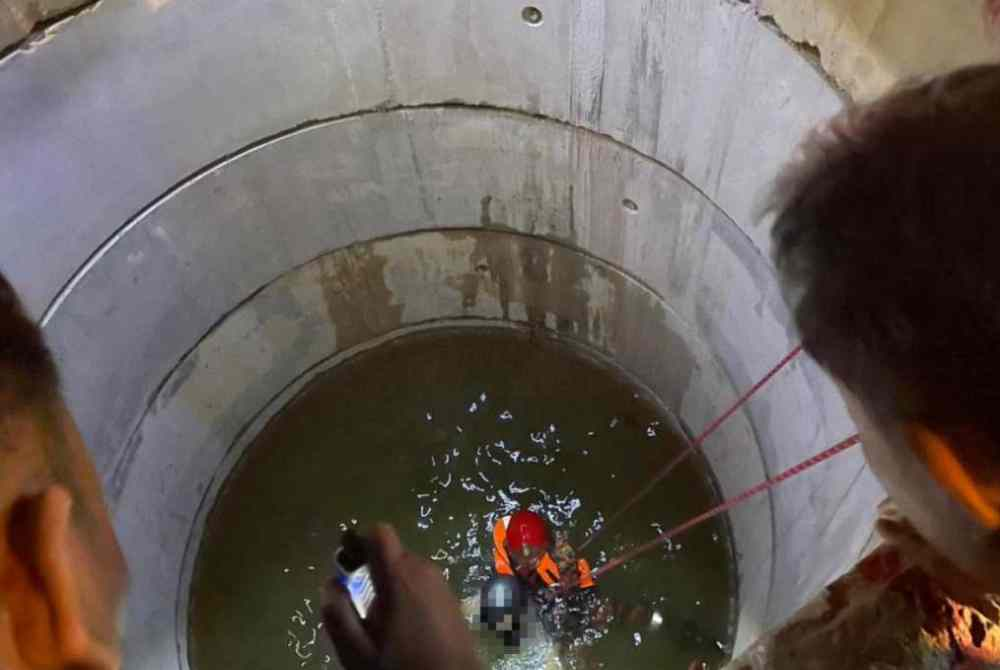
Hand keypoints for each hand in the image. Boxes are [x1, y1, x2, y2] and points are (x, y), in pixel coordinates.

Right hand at [321, 523, 480, 669]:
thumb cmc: (403, 666)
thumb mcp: (359, 652)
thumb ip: (339, 615)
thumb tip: (330, 583)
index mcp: (399, 577)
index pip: (379, 533)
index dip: (360, 542)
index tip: (347, 565)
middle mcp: (423, 570)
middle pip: (392, 552)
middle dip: (373, 571)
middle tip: (362, 604)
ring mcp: (440, 582)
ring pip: (407, 567)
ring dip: (392, 584)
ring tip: (384, 621)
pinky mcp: (450, 595)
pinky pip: (422, 581)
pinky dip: (409, 592)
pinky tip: (406, 625)